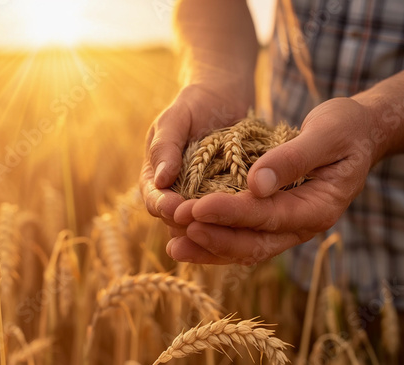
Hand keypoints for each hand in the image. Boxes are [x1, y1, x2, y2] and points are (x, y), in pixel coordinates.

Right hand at [140, 82, 253, 229]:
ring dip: (215, 227)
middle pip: (178, 220)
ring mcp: (204, 200)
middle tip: (205, 222)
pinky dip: (237, 219)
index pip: (155, 201)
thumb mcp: (175, 119)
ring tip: (228, 225)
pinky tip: (248, 218)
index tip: (176, 208)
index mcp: (158, 178)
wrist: (227, 98)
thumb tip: (160, 180)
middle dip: (190, 223)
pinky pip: (231, 215)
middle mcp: (179, 194)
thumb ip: (165, 147)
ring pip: (205, 224)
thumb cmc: (195, 104)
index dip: (164, 207)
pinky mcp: (229, 199)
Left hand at [168, 97, 380, 264]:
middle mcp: (303, 225)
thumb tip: (255, 184)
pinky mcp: (276, 220)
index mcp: (319, 207)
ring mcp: (289, 226)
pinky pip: (245, 237)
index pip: (268, 216)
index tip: (196, 208)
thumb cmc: (346, 128)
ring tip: (175, 248)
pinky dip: (218, 240)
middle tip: (178, 228)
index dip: (231, 213)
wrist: (358, 134)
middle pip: (254, 243)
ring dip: (210, 248)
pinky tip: (191, 238)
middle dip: (214, 237)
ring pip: (246, 248)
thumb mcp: (327, 134)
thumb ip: (292, 159)